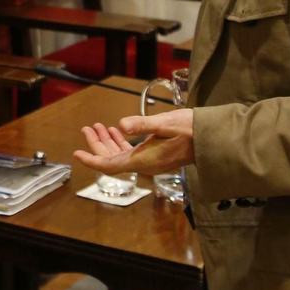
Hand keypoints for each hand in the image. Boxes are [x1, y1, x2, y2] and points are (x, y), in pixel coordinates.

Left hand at [73, 108, 195, 176]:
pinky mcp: (156, 155)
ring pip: (121, 155)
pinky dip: (121, 142)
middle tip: (86, 129)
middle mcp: (145, 164)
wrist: (211, 138)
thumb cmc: (190, 130)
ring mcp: (151, 161)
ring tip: (97, 127)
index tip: (77, 153)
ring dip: (107, 142)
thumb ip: (142, 125)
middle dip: (97, 146)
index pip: (110, 166)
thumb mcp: (165, 123)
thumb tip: (121, 124)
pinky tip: (116, 131)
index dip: (92, 160)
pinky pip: (132, 152)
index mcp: (144, 161)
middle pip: (113, 160)